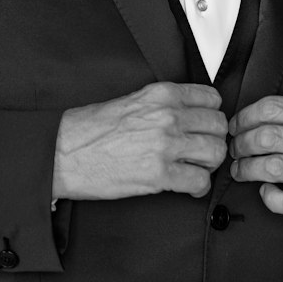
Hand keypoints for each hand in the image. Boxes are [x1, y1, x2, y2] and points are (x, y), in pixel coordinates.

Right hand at [54, 82, 227, 200]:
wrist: (64, 152)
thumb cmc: (91, 129)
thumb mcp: (133, 100)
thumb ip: (164, 105)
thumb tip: (190, 115)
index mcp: (162, 94)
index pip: (212, 99)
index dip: (212, 116)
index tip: (206, 127)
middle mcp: (168, 116)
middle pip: (218, 126)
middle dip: (214, 141)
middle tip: (203, 152)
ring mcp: (165, 145)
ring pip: (215, 153)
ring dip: (209, 165)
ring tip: (196, 169)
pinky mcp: (159, 174)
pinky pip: (199, 181)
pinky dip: (198, 187)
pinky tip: (188, 186)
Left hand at [228, 96, 282, 218]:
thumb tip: (256, 118)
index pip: (273, 108)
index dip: (245, 116)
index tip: (237, 125)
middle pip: (266, 137)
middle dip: (240, 143)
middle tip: (235, 149)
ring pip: (270, 167)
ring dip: (246, 168)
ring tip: (242, 169)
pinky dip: (268, 197)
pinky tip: (266, 191)